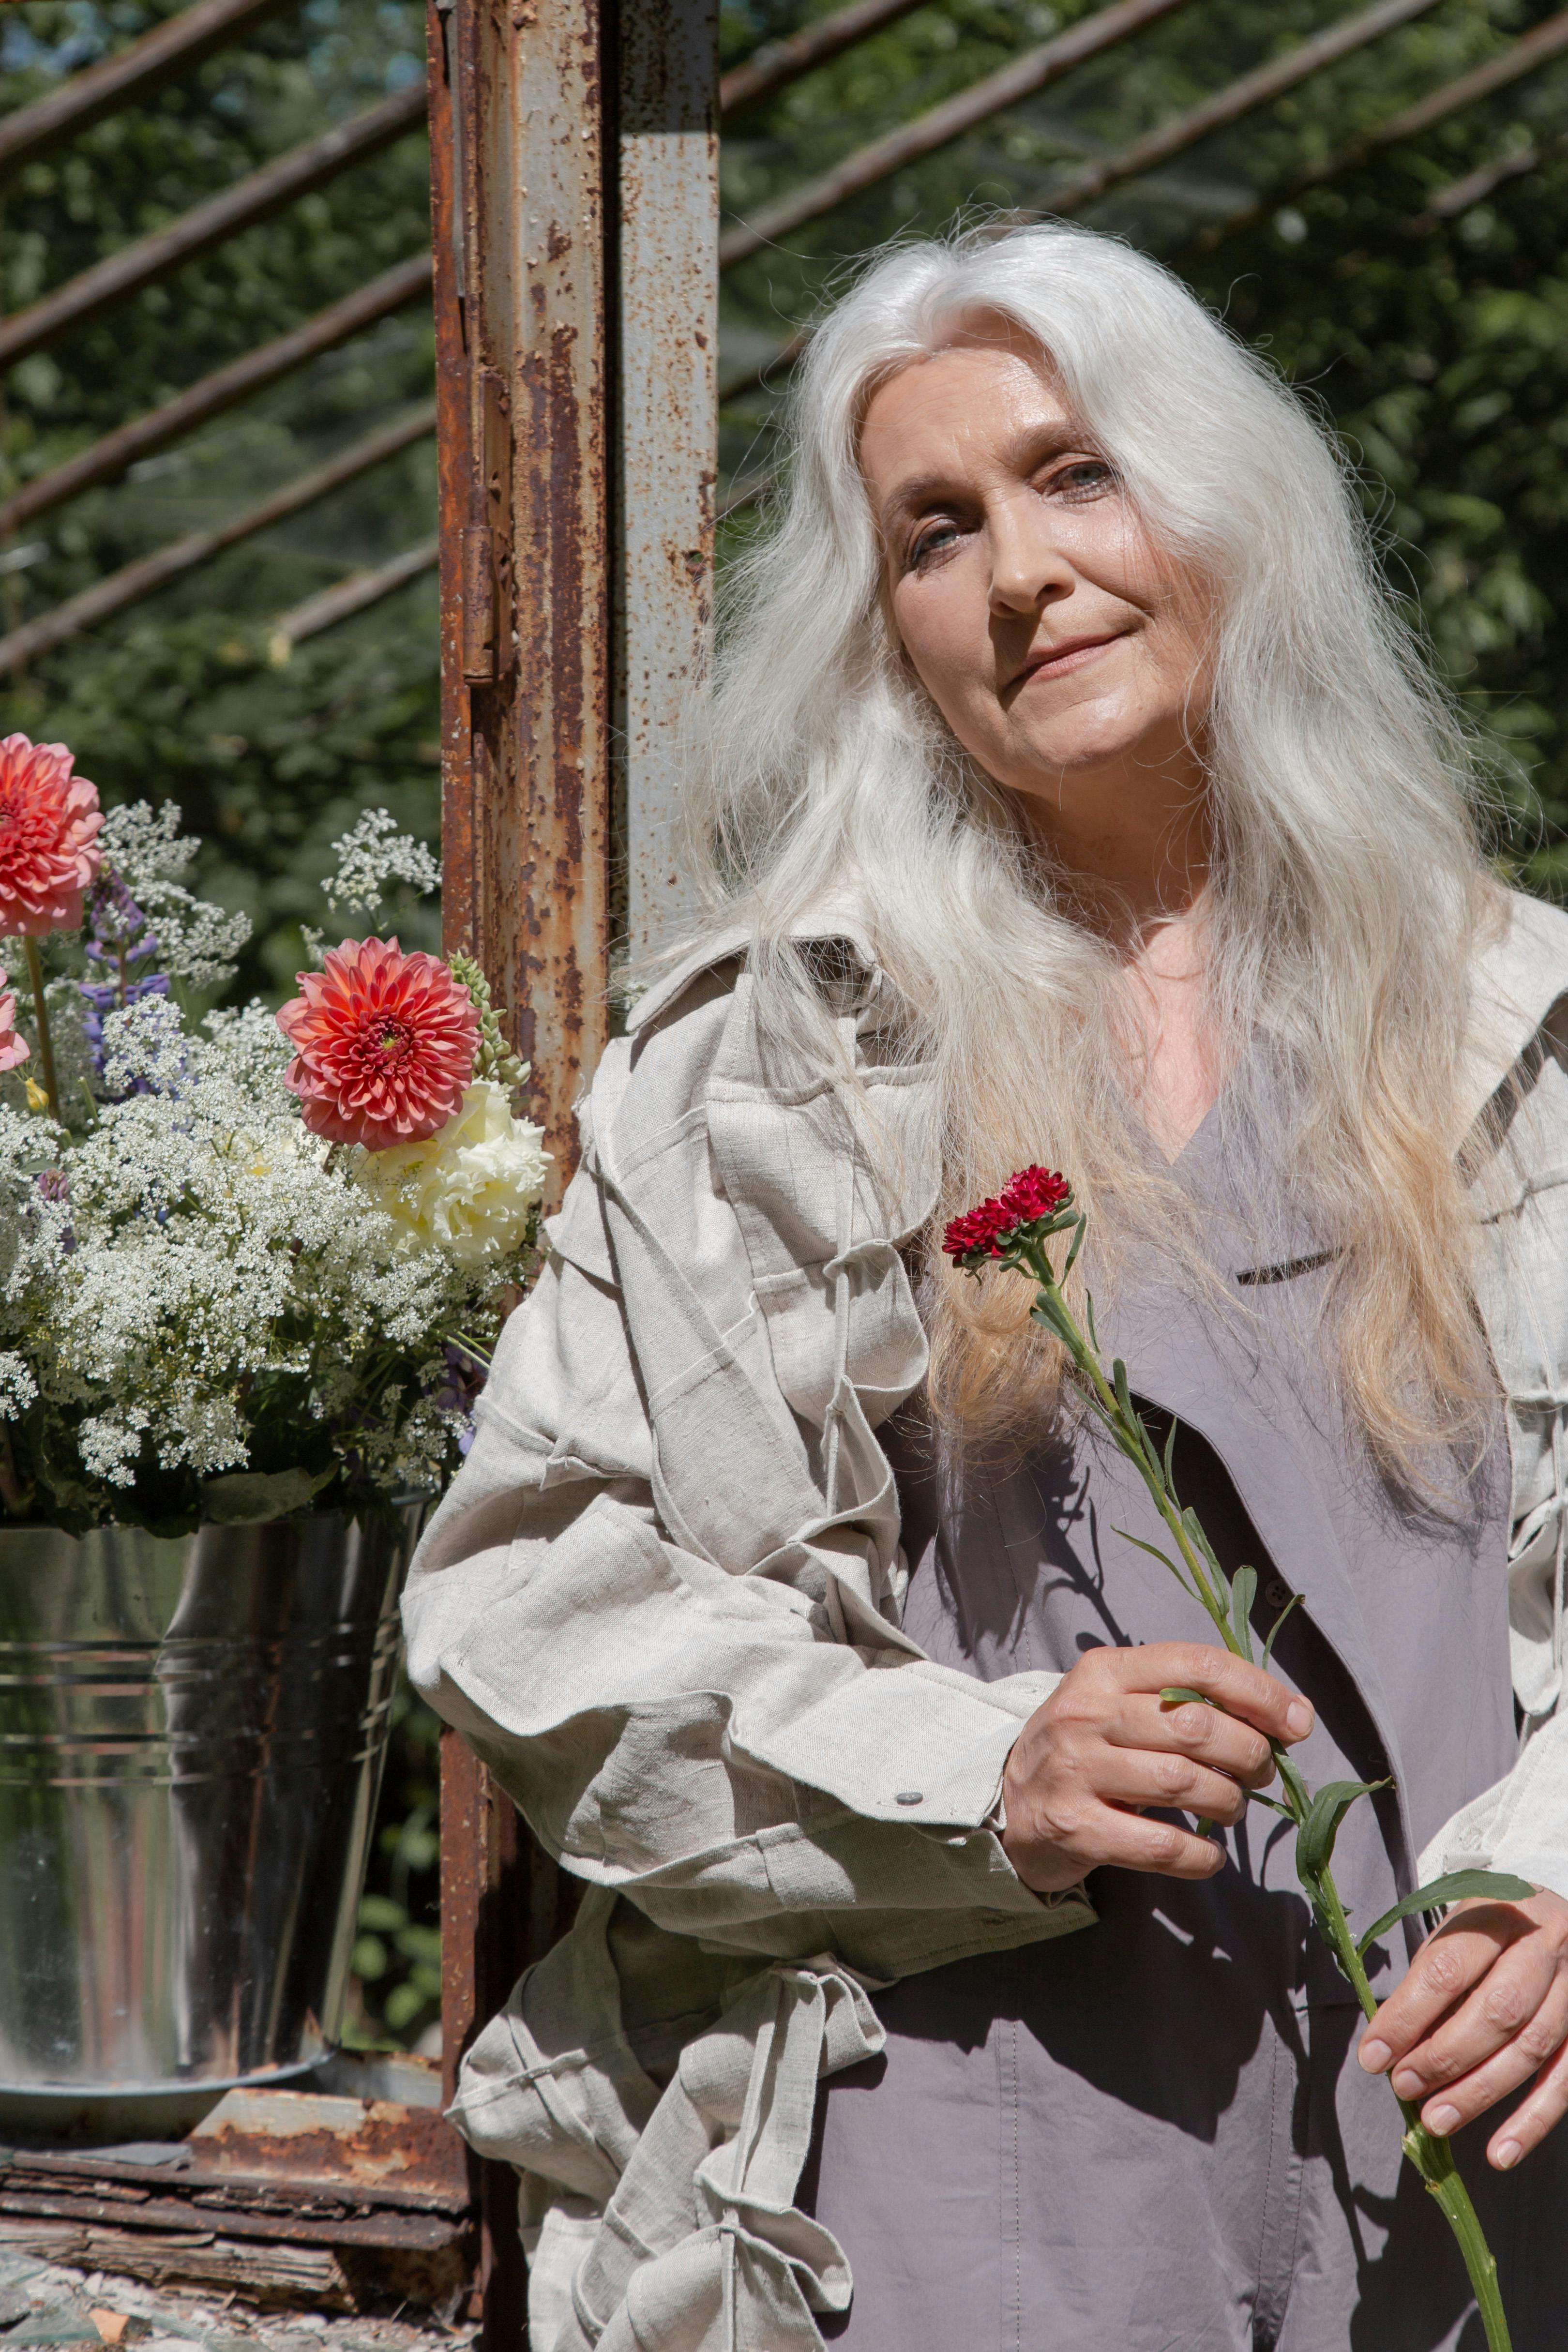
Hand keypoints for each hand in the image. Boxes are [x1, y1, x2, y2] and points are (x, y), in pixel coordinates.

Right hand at [999, 1641, 1313, 1895]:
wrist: (1006, 1803)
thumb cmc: (1086, 1748)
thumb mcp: (1120, 1703)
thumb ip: (1188, 1699)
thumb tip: (1290, 1716)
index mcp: (1104, 1671)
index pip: (1197, 1665)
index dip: (1259, 1692)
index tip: (1296, 1722)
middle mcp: (1087, 1714)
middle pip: (1198, 1726)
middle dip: (1249, 1753)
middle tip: (1259, 1773)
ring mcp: (1077, 1771)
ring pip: (1185, 1783)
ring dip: (1228, 1802)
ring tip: (1230, 1808)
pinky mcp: (1076, 1828)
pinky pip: (1162, 1847)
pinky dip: (1202, 1857)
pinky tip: (1208, 1856)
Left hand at [1358, 1889, 1567, 2169]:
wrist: (1555, 1918)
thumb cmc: (1491, 1932)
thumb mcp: (1456, 1934)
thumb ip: (1428, 1983)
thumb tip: (1391, 2050)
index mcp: (1500, 1912)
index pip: (1447, 1969)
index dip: (1406, 2016)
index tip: (1373, 2056)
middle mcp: (1546, 1943)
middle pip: (1496, 2011)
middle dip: (1444, 2057)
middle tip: (1405, 2088)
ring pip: (1530, 2049)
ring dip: (1479, 2093)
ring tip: (1436, 2121)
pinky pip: (1564, 2082)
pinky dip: (1532, 2122)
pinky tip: (1499, 2153)